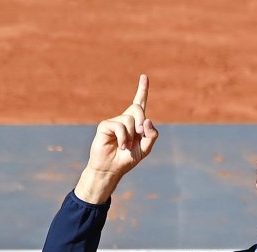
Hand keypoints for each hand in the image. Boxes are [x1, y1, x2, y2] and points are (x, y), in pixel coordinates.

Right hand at [75, 75, 159, 202]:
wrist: (112, 169)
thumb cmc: (127, 158)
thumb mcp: (146, 148)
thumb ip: (151, 135)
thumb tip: (148, 120)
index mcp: (136, 122)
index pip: (140, 103)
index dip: (142, 90)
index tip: (144, 77)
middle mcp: (124, 119)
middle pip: (137, 108)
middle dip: (142, 122)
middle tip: (139, 135)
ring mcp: (114, 121)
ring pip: (129, 119)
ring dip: (131, 135)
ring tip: (126, 146)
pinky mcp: (105, 125)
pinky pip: (120, 126)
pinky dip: (124, 137)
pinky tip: (121, 145)